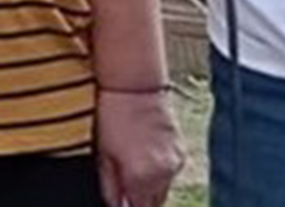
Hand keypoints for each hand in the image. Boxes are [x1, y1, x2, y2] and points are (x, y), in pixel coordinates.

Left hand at [94, 86, 183, 206]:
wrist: (135, 88)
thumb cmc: (114, 118)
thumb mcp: (103, 157)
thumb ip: (110, 189)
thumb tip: (116, 205)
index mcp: (142, 178)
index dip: (129, 206)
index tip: (122, 201)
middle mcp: (163, 175)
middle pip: (154, 204)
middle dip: (140, 201)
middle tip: (125, 189)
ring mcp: (175, 163)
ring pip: (164, 189)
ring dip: (150, 188)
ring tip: (133, 168)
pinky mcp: (181, 151)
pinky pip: (170, 173)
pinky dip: (159, 173)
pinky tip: (145, 157)